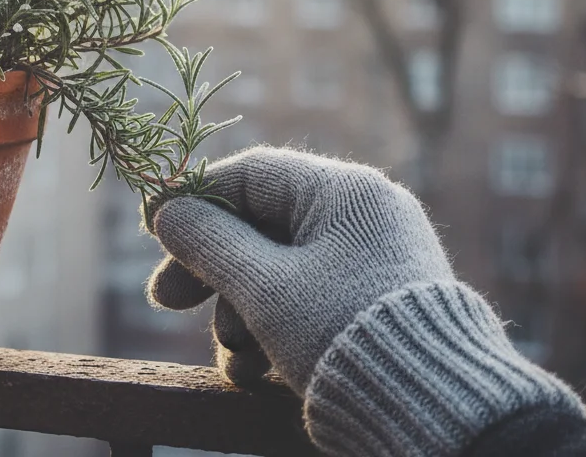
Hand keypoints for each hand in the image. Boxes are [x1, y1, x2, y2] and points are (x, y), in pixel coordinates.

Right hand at [147, 147, 453, 393]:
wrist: (435, 413)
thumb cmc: (343, 335)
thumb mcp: (263, 287)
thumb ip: (208, 244)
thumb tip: (167, 212)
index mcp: (346, 192)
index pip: (251, 173)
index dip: (194, 199)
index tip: (150, 228)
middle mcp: (363, 218)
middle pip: (260, 227)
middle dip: (210, 272)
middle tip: (165, 301)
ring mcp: (371, 263)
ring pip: (277, 272)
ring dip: (240, 314)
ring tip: (236, 358)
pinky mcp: (373, 306)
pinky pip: (306, 302)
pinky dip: (273, 331)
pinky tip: (255, 373)